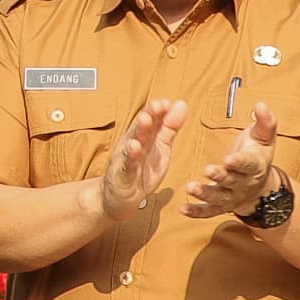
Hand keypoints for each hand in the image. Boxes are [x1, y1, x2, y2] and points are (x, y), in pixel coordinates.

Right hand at [94, 98, 187, 222]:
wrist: (118, 197)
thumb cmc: (141, 170)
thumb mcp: (159, 147)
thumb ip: (169, 127)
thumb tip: (181, 103)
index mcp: (144, 137)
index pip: (151, 119)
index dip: (158, 110)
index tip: (167, 102)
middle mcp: (133, 143)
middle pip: (141, 127)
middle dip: (149, 115)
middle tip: (158, 105)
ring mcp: (126, 158)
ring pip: (133, 141)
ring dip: (139, 131)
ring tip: (146, 120)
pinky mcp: (123, 174)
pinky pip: (127, 164)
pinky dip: (130, 155)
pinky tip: (134, 147)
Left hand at [182, 103, 281, 219]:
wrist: (261, 185)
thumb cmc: (258, 154)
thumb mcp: (265, 137)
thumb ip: (264, 121)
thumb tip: (261, 105)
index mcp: (255, 165)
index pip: (248, 163)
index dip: (239, 162)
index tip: (229, 158)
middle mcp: (243, 183)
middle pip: (231, 181)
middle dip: (220, 176)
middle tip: (207, 171)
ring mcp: (232, 196)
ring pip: (219, 197)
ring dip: (204, 194)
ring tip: (190, 188)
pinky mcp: (221, 205)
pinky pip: (209, 211)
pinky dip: (196, 211)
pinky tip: (183, 209)